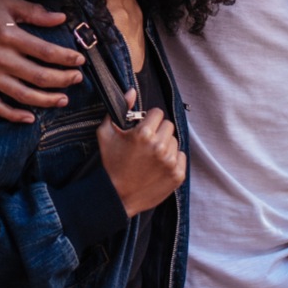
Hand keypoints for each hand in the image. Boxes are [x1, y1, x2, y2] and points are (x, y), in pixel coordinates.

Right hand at [0, 0, 83, 123]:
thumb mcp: (5, 2)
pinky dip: (15, 116)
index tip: (79, 60)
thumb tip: (60, 18)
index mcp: (8, 35)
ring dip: (47, 100)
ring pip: (23, 95)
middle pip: (39, 76)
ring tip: (63, 100)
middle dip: (63, 80)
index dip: (66, 58)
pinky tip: (30, 117)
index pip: (46, 51)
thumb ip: (33, 11)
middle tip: (77, 79)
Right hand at [96, 98, 184, 215]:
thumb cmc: (110, 164)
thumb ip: (120, 109)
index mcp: (144, 134)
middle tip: (146, 143)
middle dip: (158, 131)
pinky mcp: (177, 175)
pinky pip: (181, 156)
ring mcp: (170, 162)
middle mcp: (160, 146)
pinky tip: (158, 165)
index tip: (142, 128)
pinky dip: (172, 159)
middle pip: (168, 125)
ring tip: (151, 156)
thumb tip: (132, 91)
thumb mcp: (106, 133)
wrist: (116, 197)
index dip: (148, 119)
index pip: (157, 113)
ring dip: (164, 145)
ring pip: (174, 141)